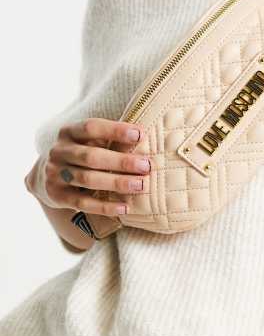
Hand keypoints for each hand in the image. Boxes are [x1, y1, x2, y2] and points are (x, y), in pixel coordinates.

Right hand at [26, 117, 150, 216]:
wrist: (45, 173)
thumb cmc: (81, 151)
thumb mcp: (88, 139)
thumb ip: (109, 138)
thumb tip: (143, 137)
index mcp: (69, 132)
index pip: (91, 127)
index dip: (116, 130)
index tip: (140, 134)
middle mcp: (59, 151)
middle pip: (91, 156)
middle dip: (121, 161)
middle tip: (146, 166)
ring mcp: (54, 174)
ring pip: (88, 180)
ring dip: (117, 183)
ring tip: (140, 185)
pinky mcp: (57, 196)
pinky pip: (83, 203)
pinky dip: (105, 206)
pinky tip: (124, 208)